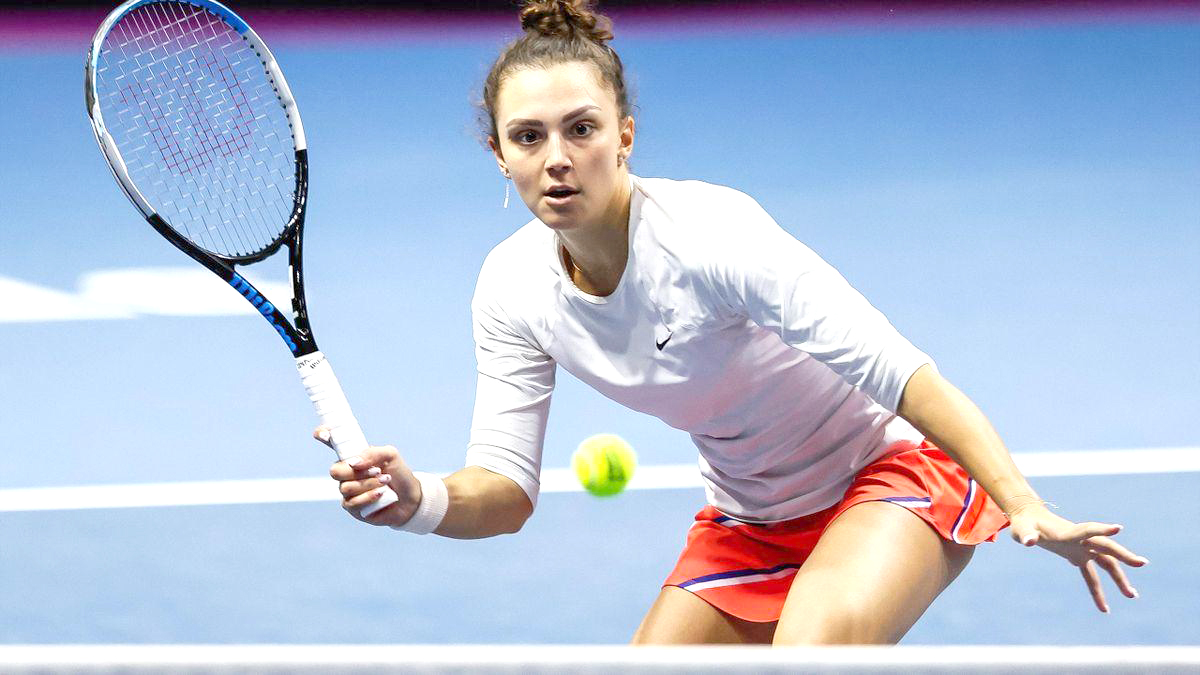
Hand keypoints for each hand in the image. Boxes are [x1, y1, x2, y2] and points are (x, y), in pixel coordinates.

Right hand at [315, 426, 422, 526]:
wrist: (410, 497)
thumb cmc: (399, 473)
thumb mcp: (391, 455)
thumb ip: (372, 453)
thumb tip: (354, 463)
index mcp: (353, 456)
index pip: (333, 443)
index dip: (323, 435)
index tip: (322, 433)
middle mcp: (347, 473)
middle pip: (335, 471)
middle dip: (356, 472)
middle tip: (377, 471)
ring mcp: (347, 491)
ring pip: (346, 488)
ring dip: (368, 484)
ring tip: (385, 481)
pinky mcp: (352, 508)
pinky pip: (352, 503)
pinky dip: (368, 497)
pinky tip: (381, 494)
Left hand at [1008, 503, 1148, 612]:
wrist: (1028, 520)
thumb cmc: (1024, 523)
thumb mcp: (1021, 528)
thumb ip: (1025, 535)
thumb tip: (1029, 541)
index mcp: (1068, 531)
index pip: (1087, 530)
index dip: (1101, 530)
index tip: (1118, 528)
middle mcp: (1080, 540)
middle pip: (1106, 548)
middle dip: (1123, 556)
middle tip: (1142, 563)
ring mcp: (1081, 548)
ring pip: (1106, 563)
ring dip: (1118, 578)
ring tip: (1132, 596)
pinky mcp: (1076, 556)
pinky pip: (1091, 576)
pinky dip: (1097, 590)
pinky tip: (1104, 607)